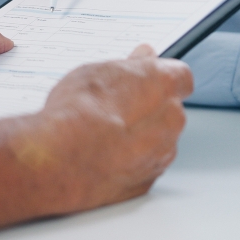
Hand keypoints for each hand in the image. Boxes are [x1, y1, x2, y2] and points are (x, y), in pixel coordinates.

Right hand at [13, 45, 193, 212]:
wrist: (58, 159)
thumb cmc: (76, 112)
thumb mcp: (98, 71)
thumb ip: (130, 65)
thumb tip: (142, 58)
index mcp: (164, 85)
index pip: (180, 76)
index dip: (160, 78)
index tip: (144, 79)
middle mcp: (172, 120)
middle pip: (169, 110)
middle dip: (149, 109)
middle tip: (115, 108)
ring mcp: (161, 154)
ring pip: (158, 141)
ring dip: (140, 138)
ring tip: (103, 136)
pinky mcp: (147, 182)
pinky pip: (145, 167)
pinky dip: (130, 162)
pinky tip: (104, 157)